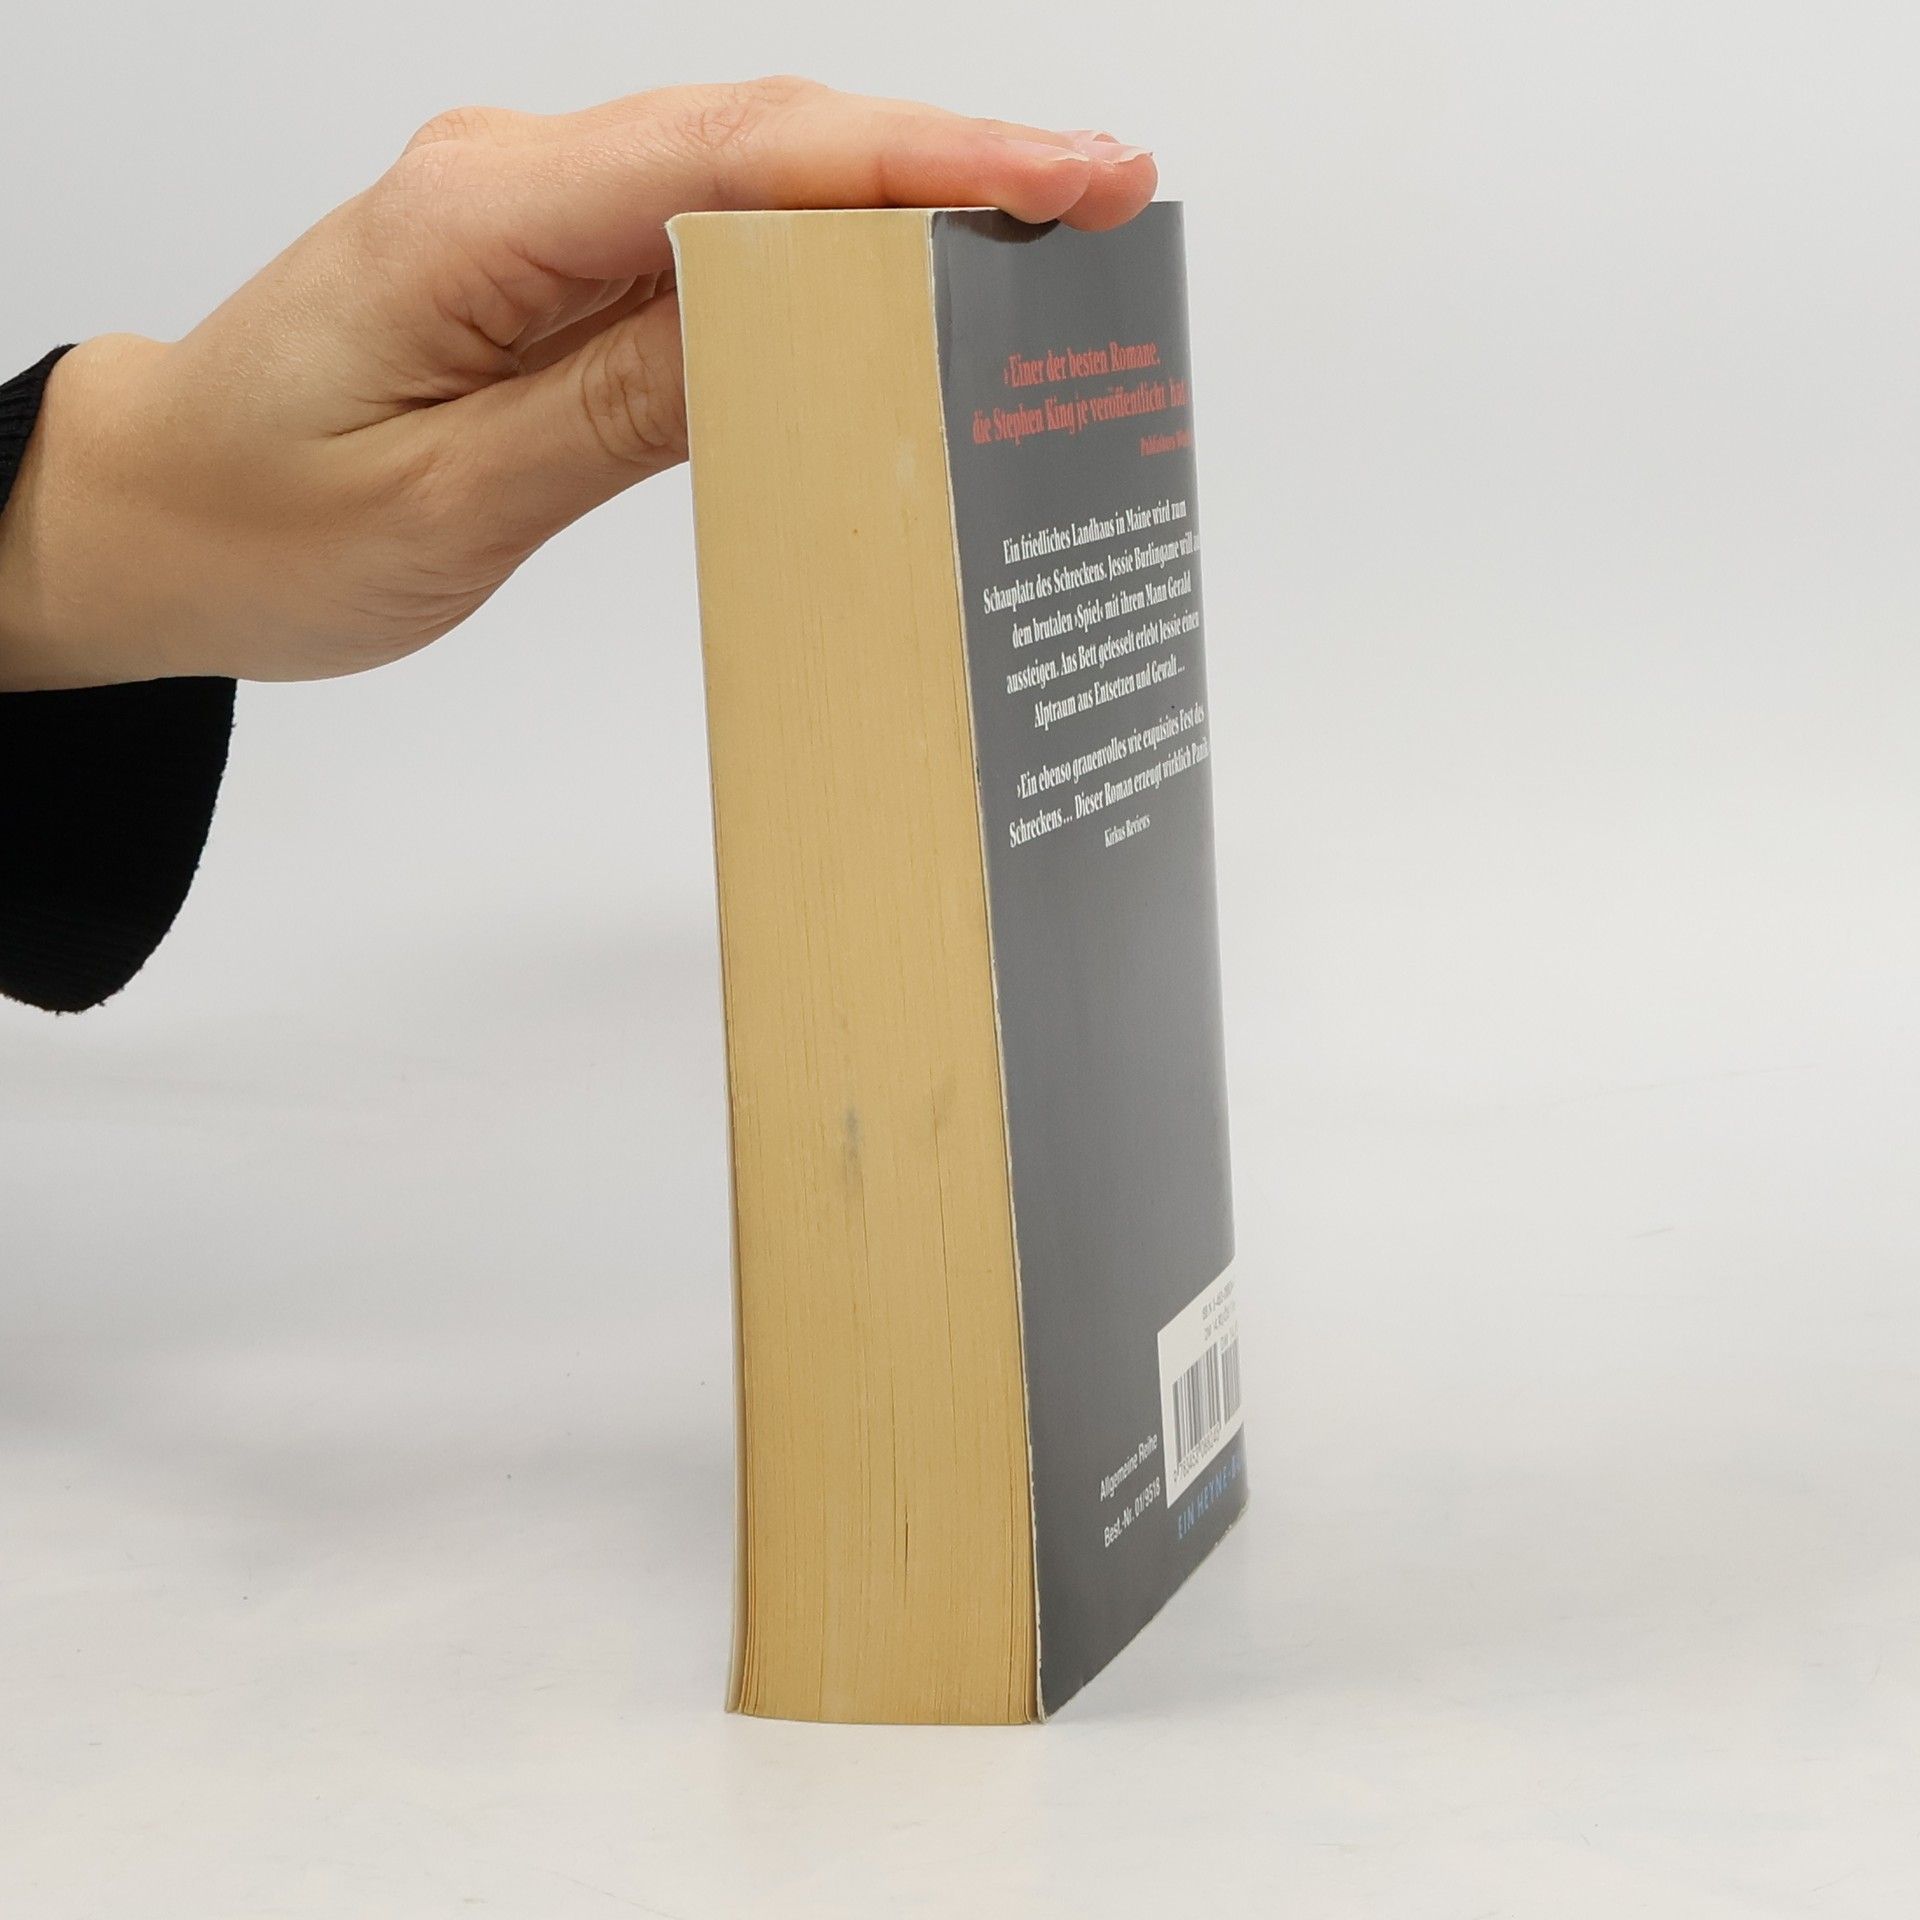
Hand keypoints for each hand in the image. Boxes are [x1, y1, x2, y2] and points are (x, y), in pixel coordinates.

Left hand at [0, 79, 1155, 690]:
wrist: (154, 515)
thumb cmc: (266, 523)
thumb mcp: (455, 496)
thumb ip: (628, 403)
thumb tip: (802, 327)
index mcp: (480, 220)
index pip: (739, 159)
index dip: (917, 158)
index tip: (1063, 172)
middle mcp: (515, 181)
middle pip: (767, 142)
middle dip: (946, 162)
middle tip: (1106, 200)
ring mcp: (535, 213)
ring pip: (749, 181)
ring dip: (896, 203)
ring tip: (1043, 243)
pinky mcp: (551, 262)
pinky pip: (706, 238)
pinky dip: (817, 256)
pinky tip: (898, 290)